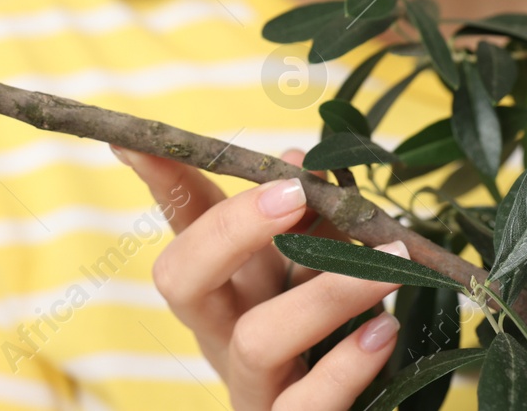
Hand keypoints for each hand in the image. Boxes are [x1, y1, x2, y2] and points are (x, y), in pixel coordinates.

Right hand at [114, 145, 403, 410]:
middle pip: (183, 279)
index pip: (182, 223)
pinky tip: (383, 330)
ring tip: (389, 264)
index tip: (137, 142)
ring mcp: (248, 386)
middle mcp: (218, 333)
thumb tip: (300, 157)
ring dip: (328, 292)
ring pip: (257, 338)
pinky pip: (306, 403)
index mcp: (220, 286)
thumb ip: (307, 223)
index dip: (161, 181)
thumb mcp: (311, 273)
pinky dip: (347, 365)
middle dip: (232, 228)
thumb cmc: (325, 340)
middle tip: (296, 192)